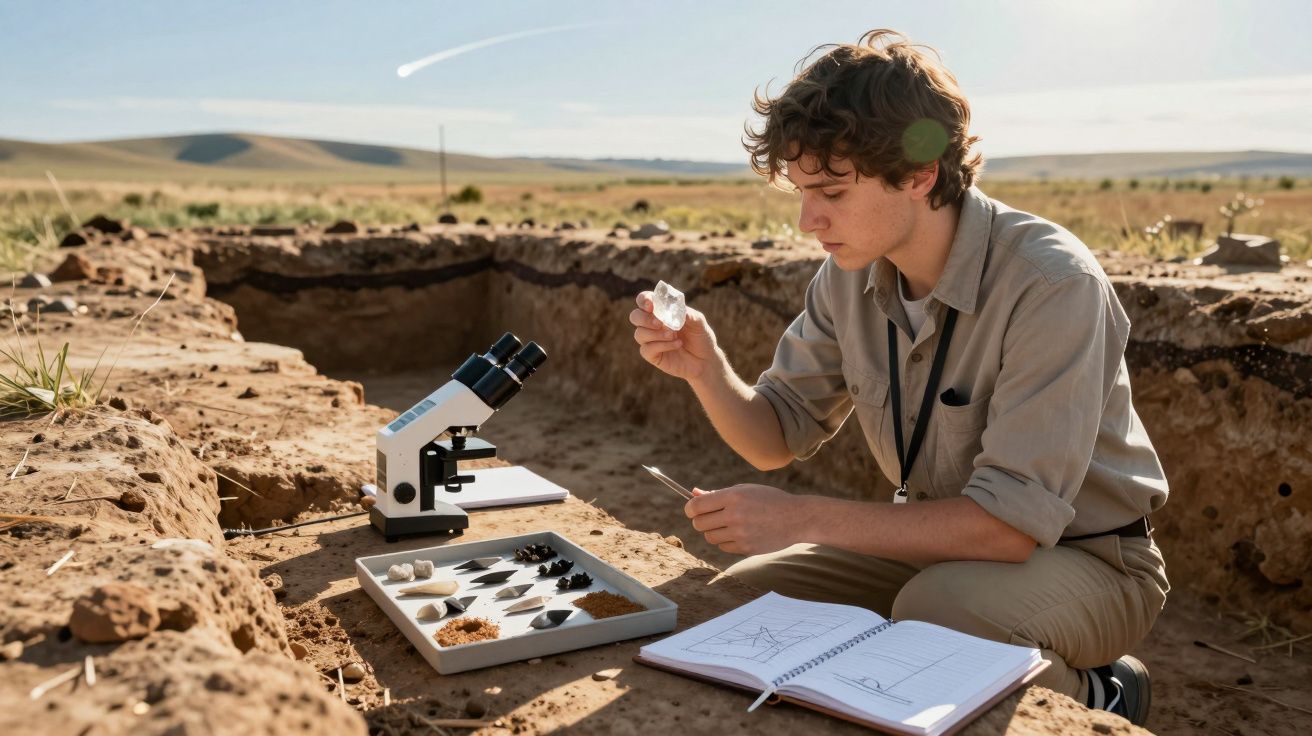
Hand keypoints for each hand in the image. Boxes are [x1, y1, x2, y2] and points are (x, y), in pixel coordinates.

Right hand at [629, 291, 718, 381]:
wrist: (706, 360)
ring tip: (673, 335)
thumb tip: (676, 308)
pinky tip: (677, 344)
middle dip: (644, 318)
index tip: (651, 305)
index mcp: (661, 311)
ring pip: (639, 334)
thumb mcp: (698, 322)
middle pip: (635, 316)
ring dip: (655, 333)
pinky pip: (646, 349)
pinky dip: (661, 345)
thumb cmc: (701, 337)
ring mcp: (651, 340)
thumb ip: (687, 313)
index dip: (644, 300)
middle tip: (660, 323)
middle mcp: (653, 325)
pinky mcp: (653, 356)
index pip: (644, 301)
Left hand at [683, 484, 806, 555]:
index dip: (690, 508)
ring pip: (710, 537)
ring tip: (727, 524)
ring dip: (713, 531)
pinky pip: (723, 546)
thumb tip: (693, 494)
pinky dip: (726, 541)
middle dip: (701, 520)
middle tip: (711, 516)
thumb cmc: (769, 500)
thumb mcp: (745, 490)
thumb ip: (717, 494)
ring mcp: (740, 534)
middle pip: (699, 524)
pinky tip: (739, 533)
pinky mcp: (746, 548)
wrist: (796, 518)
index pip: (696, 506)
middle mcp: (734, 515)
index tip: (692, 510)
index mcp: (733, 496)